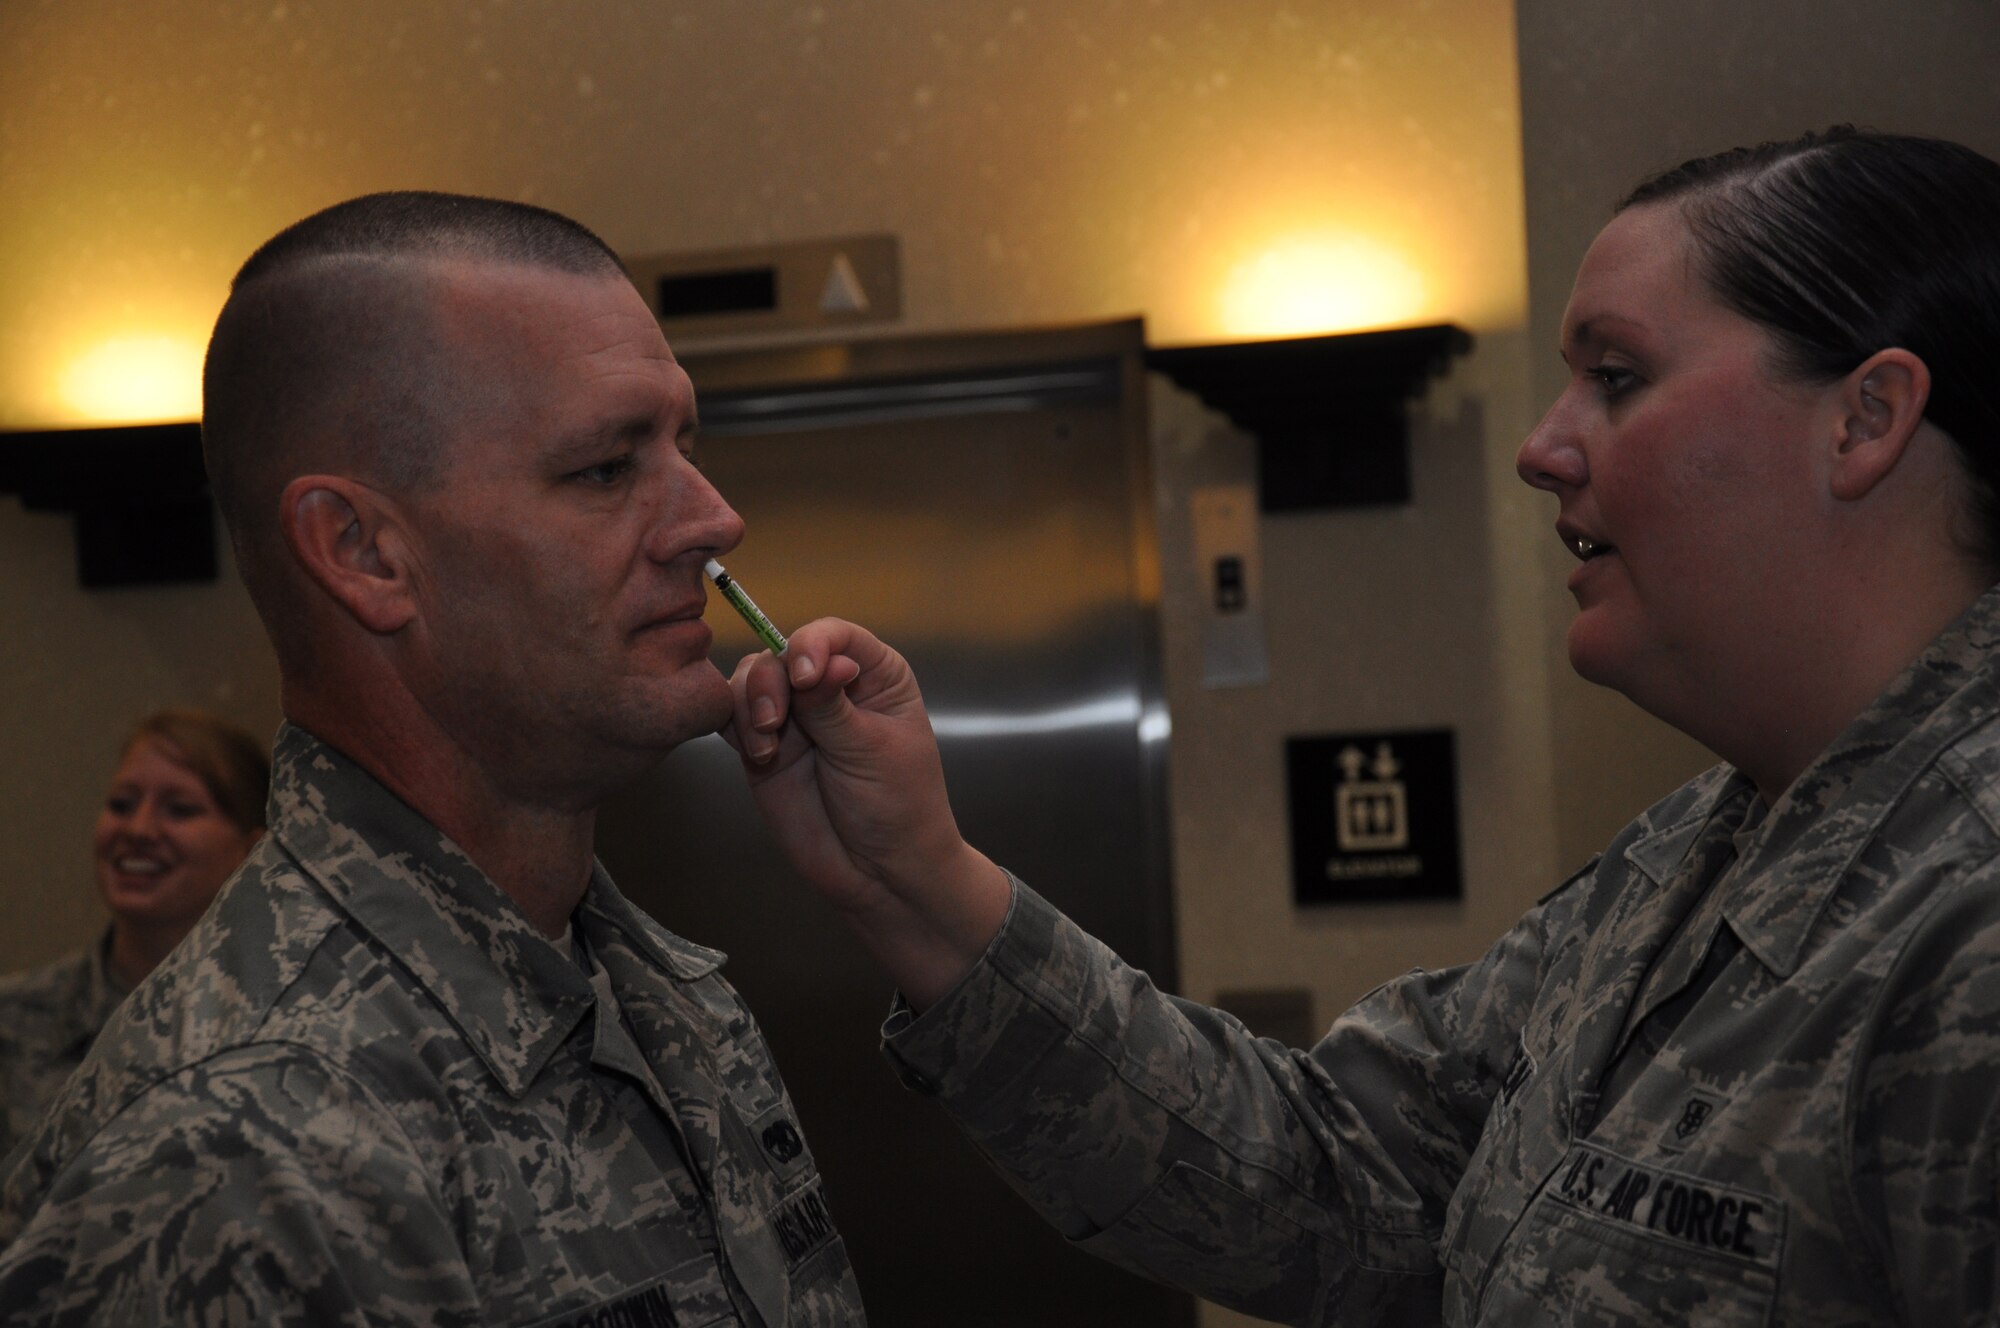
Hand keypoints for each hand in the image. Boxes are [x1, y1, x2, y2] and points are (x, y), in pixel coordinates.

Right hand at [724, 618, 1009, 1005]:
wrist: (878, 872)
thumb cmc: (896, 806)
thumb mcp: (871, 750)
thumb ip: (834, 706)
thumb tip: (823, 661)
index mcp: (874, 674)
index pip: (834, 635)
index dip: (811, 644)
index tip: (805, 676)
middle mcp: (830, 686)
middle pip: (782, 652)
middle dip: (771, 680)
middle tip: (775, 722)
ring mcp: (794, 716)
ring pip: (751, 679)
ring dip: (750, 702)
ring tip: (767, 747)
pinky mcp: (764, 746)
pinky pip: (734, 716)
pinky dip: (736, 724)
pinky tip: (760, 754)